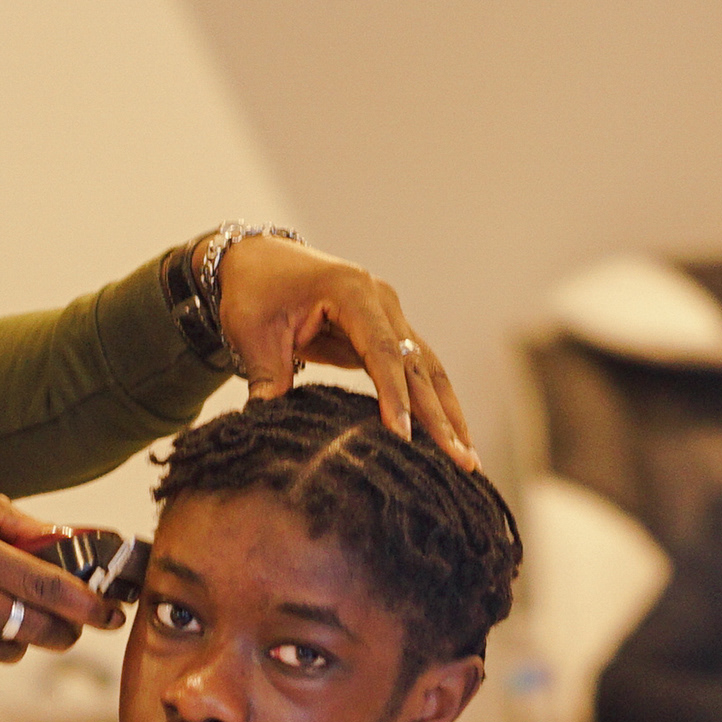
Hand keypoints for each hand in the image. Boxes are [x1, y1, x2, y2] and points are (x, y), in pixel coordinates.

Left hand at [211, 236, 477, 467]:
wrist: (256, 261)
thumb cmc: (254, 292)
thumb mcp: (252, 333)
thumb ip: (266, 377)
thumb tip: (268, 424)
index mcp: (352, 291)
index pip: (382, 352)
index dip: (395, 397)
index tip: (404, 438)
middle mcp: (381, 300)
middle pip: (418, 364)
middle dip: (441, 416)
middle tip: (462, 460)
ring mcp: (390, 314)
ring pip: (429, 369)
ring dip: (449, 414)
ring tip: (469, 458)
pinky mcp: (388, 333)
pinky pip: (416, 372)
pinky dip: (432, 404)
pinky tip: (448, 436)